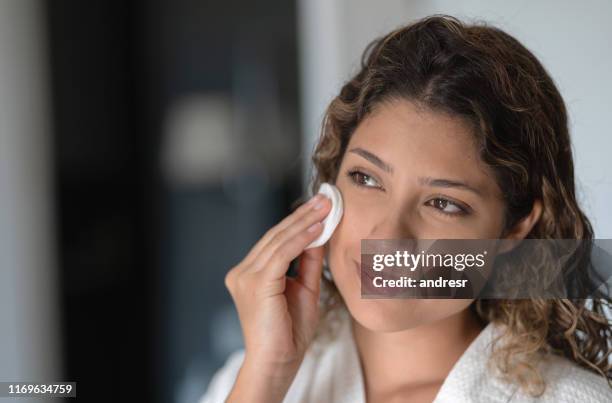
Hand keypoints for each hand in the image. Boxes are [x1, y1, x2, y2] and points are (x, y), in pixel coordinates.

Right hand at [224, 193, 331, 371]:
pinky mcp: (255, 283)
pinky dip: (301, 239)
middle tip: (326, 198)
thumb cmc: (289, 334)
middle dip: (304, 215)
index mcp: (250, 274)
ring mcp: (245, 276)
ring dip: (305, 222)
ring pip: (279, 240)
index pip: (276, 240)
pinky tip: (317, 228)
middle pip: (276, 235)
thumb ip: (308, 263)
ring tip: (327, 207)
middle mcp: (243, 272)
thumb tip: (320, 235)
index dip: (299, 221)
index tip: (321, 206)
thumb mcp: (304, 289)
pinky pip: (281, 253)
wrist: (277, 364)